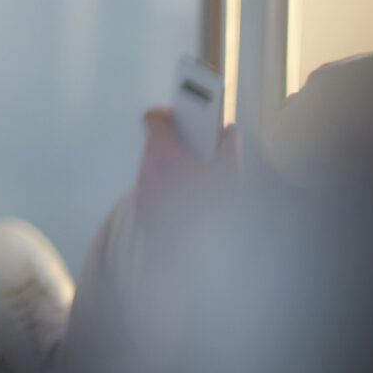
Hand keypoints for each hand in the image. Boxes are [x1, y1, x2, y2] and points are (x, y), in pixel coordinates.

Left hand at [135, 106, 240, 230]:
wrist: (196, 260)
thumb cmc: (215, 213)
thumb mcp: (230, 173)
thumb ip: (229, 144)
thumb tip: (228, 132)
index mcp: (163, 155)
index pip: (153, 118)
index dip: (168, 113)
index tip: (183, 114)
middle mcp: (146, 172)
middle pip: (157, 147)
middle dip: (177, 145)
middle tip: (198, 145)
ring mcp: (142, 196)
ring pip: (155, 172)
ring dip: (174, 171)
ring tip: (197, 171)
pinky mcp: (143, 217)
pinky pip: (155, 196)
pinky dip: (169, 194)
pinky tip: (191, 199)